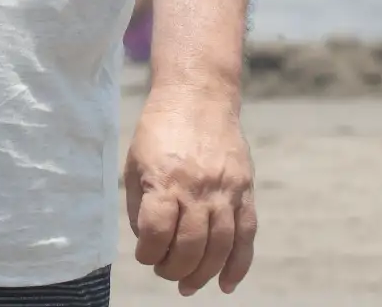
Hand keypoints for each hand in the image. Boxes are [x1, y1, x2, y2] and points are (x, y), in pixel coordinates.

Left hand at [125, 88, 256, 295]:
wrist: (198, 97)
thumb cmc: (158, 130)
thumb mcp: (135, 161)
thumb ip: (139, 203)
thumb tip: (147, 240)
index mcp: (164, 179)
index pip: (156, 232)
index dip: (148, 253)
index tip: (144, 255)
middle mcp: (197, 188)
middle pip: (190, 245)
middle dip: (174, 269)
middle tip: (166, 273)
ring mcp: (225, 191)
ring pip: (220, 247)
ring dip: (204, 274)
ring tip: (189, 285)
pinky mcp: (245, 192)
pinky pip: (246, 236)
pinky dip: (238, 265)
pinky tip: (226, 283)